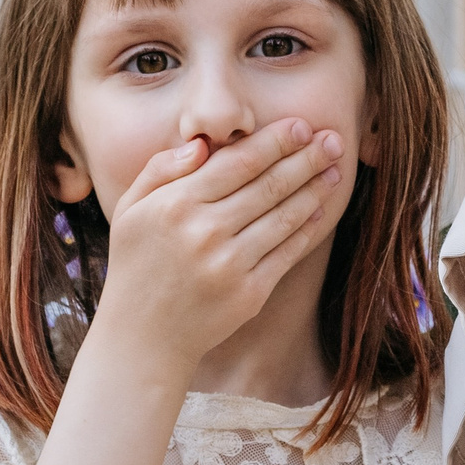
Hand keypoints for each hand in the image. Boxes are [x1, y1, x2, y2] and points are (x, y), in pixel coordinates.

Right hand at [98, 119, 347, 368]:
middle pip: (269, 184)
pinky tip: (322, 209)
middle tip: (333, 140)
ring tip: (335, 170)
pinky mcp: (249, 293)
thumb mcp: (130, 211)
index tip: (303, 125)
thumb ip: (160, 169)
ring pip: (285, 215)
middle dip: (307, 158)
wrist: (141, 340)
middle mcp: (204, 231)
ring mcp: (229, 264)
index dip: (276, 141)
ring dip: (315, 189)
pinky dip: (308, 228)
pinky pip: (288, 252)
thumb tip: (203, 143)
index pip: (238, 162)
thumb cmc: (136, 266)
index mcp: (174, 205)